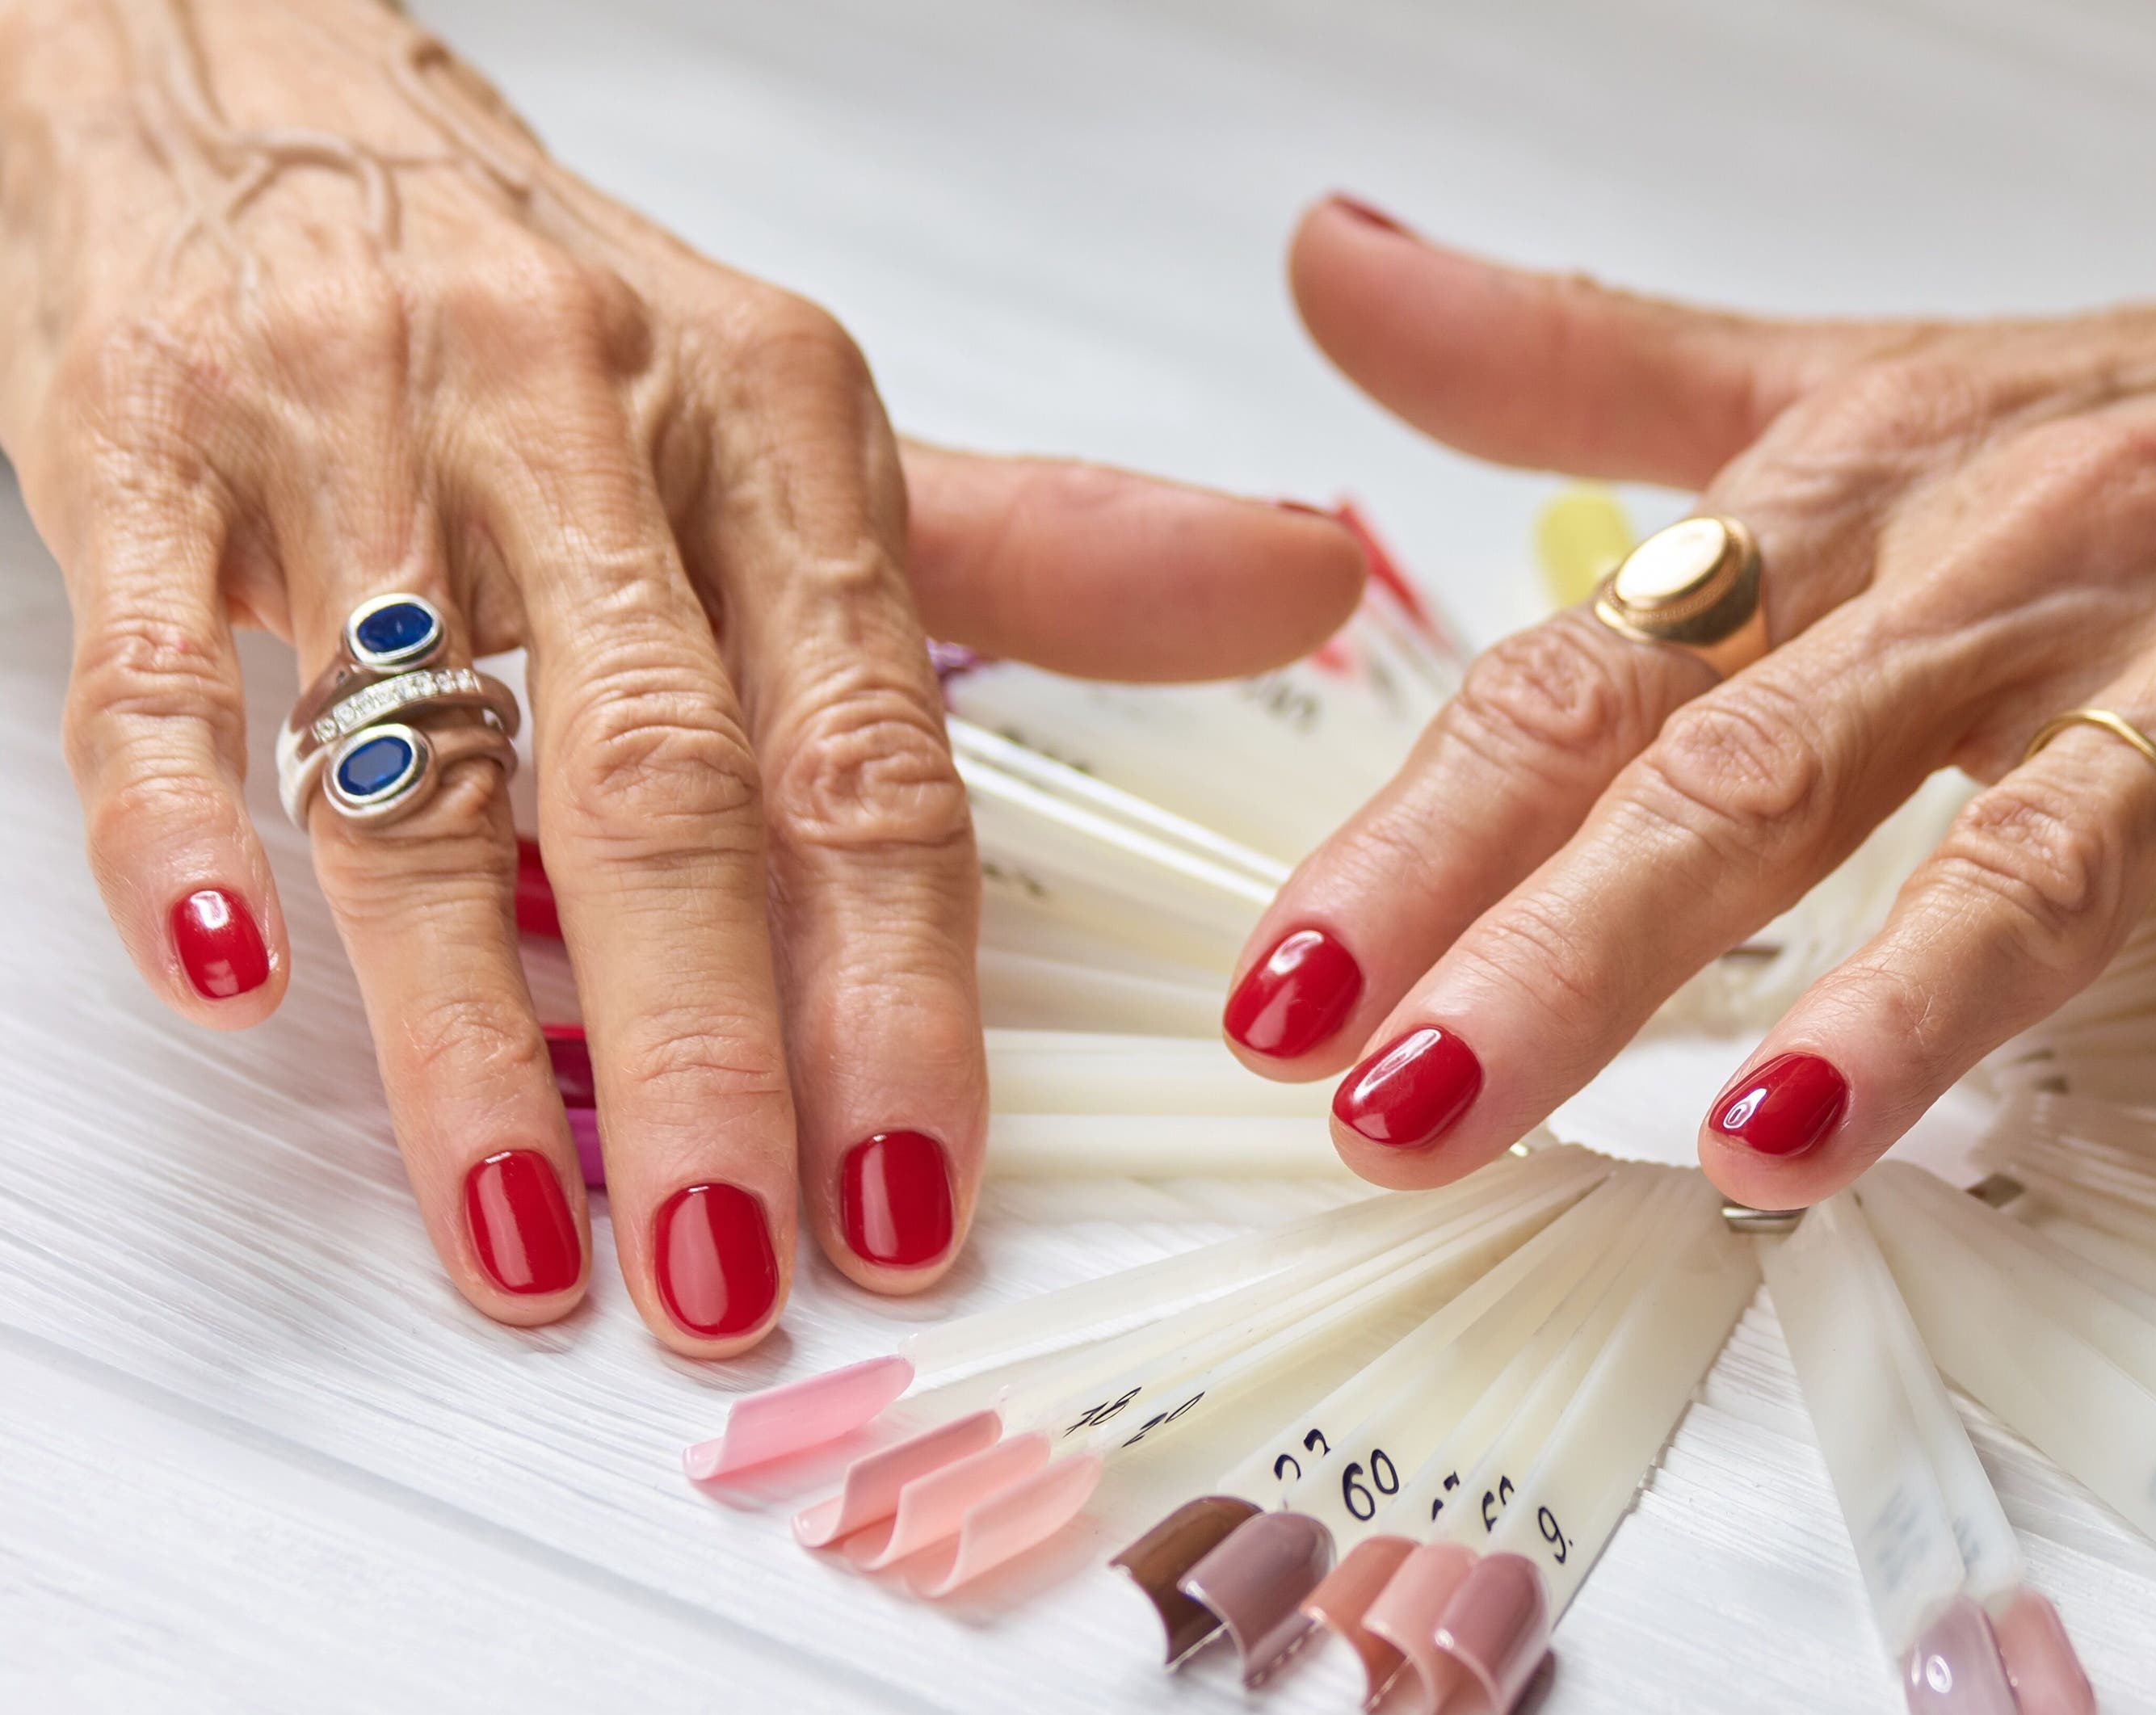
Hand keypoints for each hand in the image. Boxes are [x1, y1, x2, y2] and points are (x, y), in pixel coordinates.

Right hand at [11, 0, 1364, 1352]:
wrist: (251, 78)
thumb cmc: (554, 298)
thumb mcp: (805, 412)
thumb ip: (1047, 545)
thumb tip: (1298, 585)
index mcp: (773, 424)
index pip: (869, 750)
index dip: (901, 991)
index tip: (916, 1188)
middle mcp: (581, 420)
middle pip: (664, 785)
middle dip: (708, 1053)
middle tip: (735, 1266)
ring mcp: (353, 434)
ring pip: (423, 767)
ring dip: (469, 1031)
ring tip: (528, 1233)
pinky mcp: (138, 448)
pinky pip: (157, 671)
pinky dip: (185, 834)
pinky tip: (237, 988)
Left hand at [1231, 169, 2155, 1208]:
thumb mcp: (1860, 374)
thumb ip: (1581, 362)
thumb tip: (1325, 269)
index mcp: (1857, 498)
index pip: (1594, 679)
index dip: (1425, 833)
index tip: (1286, 992)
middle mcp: (2009, 567)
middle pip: (1761, 769)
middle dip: (1572, 955)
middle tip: (1410, 1119)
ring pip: (2041, 820)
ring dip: (1908, 980)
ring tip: (1769, 1134)